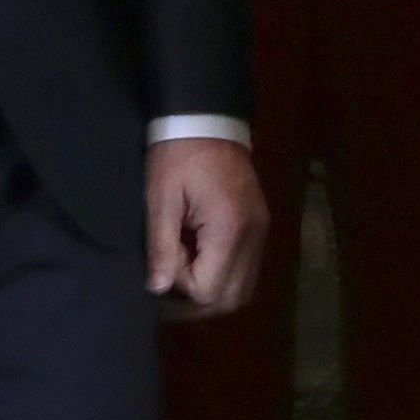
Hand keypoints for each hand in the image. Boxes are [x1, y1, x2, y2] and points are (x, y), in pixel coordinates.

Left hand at [148, 137, 266, 315]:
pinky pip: (247, 268)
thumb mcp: (161, 199)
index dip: (180, 286)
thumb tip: (157, 289)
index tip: (163, 261)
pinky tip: (201, 261)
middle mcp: (253, 236)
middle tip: (169, 285)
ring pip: (243, 288)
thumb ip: (161, 246)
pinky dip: (224, 275)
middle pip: (232, 298)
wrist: (206, 118)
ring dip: (213, 292)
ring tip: (184, 275)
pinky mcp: (260, 224)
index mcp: (229, 229)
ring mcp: (261, 231)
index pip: (209, 289)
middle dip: (197, 301)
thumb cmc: (177, 156)